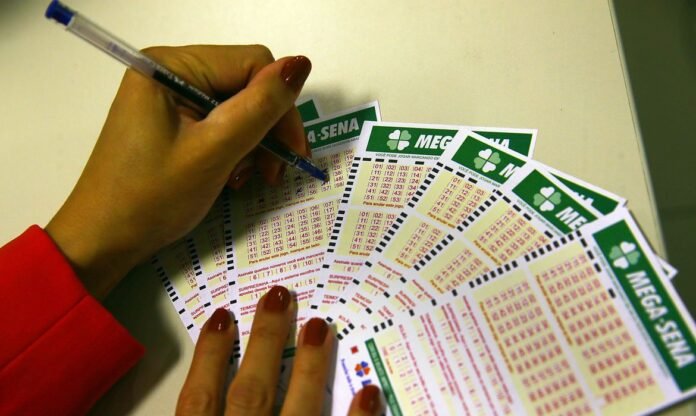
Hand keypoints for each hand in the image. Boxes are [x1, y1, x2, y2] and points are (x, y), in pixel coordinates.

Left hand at [45, 45, 311, 297]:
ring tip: (248, 180)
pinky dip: (235, 151)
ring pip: (238, 107)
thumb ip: (260, 107)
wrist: (103, 241)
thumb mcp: (213, 151)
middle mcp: (170, 72)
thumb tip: (300, 65)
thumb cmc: (152, 197)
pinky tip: (232, 178)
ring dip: (253, 144)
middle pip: (245, 85)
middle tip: (274, 174)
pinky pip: (220, 125)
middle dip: (267, 129)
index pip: (252, 64)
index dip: (279, 105)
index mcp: (171, 66)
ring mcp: (170, 98)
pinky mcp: (173, 123)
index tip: (293, 153)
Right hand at [176, 286, 382, 415]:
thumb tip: (199, 396)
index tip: (221, 316)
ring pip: (298, 413)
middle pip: (250, 394)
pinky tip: (370, 392)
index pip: (199, 401)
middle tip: (278, 297)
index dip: (208, 356)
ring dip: (309, 368)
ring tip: (318, 327)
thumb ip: (197, 414)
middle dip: (264, 342)